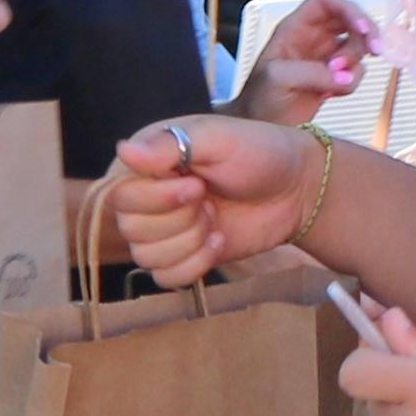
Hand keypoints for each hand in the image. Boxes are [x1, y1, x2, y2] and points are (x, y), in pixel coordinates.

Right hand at [103, 114, 314, 281]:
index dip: (158, 198)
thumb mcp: (217, 138)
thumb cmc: (257, 152)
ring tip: (216, 218)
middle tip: (210, 198)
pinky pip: (165, 278)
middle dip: (180, 219)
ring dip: (189, 241)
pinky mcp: (181, 256)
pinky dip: (195, 264)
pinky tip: (219, 241)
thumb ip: (170, 144)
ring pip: (146, 257)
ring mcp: (162, 229)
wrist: (295, 189)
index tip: (197, 184)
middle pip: (130, 229)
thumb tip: (122, 150)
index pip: (120, 196)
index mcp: (145, 162)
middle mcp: (145, 196)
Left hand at [236, 0, 375, 127]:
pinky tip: (331, 93)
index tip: (362, 29)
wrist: (260, 128)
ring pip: (356, 45)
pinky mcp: (333, 78)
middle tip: (374, 52)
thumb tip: (344, 76)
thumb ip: (312, 73)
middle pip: (349, 19)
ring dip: (355, 62)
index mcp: (295, 28)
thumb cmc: (257, 100)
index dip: (348, 9)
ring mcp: (324, 57)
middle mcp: (312, 37)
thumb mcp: (277, 79)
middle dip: (365, 34)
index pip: (326, 2)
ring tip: (335, 83)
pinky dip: (351, 82)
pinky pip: (355, 72)